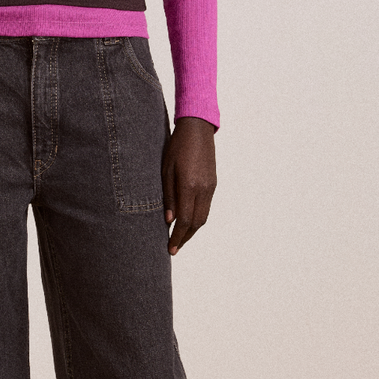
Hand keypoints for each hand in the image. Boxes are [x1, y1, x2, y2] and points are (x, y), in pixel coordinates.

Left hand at [162, 117, 216, 254]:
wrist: (197, 129)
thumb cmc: (176, 146)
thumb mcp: (165, 170)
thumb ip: (168, 196)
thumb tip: (169, 221)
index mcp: (190, 185)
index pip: (185, 220)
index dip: (177, 237)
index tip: (170, 249)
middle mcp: (203, 189)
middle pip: (197, 223)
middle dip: (185, 238)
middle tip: (174, 248)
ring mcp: (211, 186)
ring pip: (204, 217)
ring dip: (192, 230)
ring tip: (180, 238)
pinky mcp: (213, 183)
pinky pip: (206, 206)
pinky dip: (197, 218)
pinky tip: (187, 220)